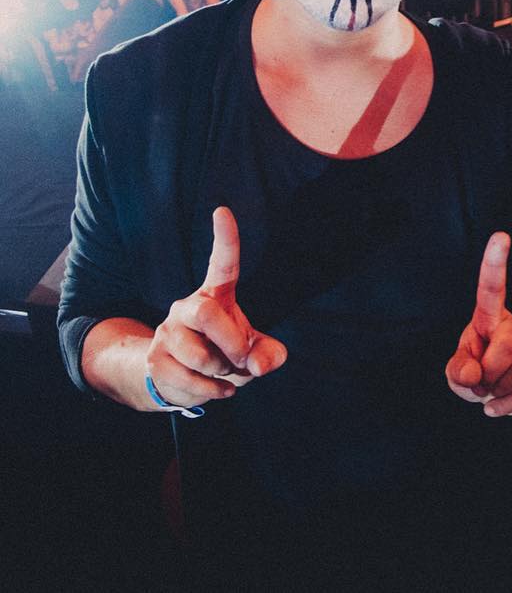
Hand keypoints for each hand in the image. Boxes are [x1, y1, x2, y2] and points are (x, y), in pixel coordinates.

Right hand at [145, 207, 287, 408]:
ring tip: (222, 371)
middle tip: (242, 358)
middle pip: (206, 314)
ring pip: (200, 355)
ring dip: (221, 373)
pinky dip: (211, 391)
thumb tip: (260, 364)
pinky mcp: (154, 359)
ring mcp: (167, 332)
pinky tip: (215, 388)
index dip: (224, 238)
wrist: (181, 378)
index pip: (222, 262)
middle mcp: (187, 307)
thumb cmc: (226, 353)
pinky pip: (189, 380)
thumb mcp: (254, 351)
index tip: (222, 210)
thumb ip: (268, 354)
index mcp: (215, 295)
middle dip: (232, 342)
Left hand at [446, 233, 511, 416]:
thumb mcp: (457, 372)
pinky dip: (510, 405)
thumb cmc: (476, 373)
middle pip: (508, 343)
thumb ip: (458, 369)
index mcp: (490, 318)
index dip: (495, 263)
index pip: (492, 289)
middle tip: (480, 383)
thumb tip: (474, 373)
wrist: (498, 395)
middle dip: (489, 372)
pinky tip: (498, 405)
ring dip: (499, 391)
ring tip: (491, 391)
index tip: (500, 236)